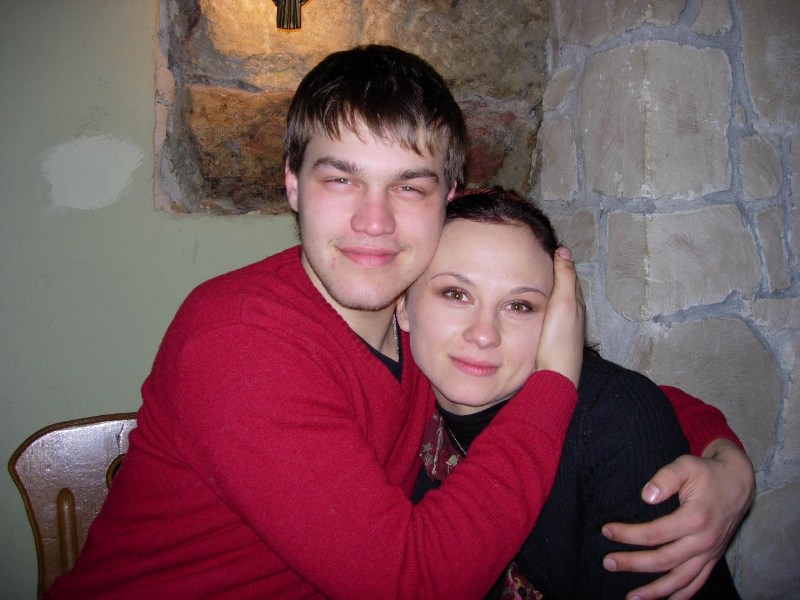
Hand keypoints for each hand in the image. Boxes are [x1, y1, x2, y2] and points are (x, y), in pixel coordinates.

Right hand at [535, 247, 584, 386]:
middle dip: (550, 274)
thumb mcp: (563, 305)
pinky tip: (525, 308)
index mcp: (576, 303)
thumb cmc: (558, 341)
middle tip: (533, 260)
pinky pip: (544, 315)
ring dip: (541, 291)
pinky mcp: (550, 338)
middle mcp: (571, 314)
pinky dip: (536, 306)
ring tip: (525, 280)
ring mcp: (561, 327)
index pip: (568, 275)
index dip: (558, 262)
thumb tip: (564, 251)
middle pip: (561, 288)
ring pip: (552, 303)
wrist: (554, 375)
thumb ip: (564, 279)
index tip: (544, 249)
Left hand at [601, 439, 754, 599]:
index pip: (656, 533)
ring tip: (631, 598)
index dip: (629, 535)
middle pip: (664, 560)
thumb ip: (665, 478)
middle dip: (633, 563)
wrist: (737, 482)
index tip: (607, 531)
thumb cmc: (707, 472)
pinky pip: (697, 583)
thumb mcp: (686, 465)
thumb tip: (646, 496)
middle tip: (608, 562)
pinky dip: (681, 595)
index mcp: (696, 518)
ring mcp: (710, 553)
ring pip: (681, 580)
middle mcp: (704, 541)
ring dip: (655, 592)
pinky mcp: (713, 558)